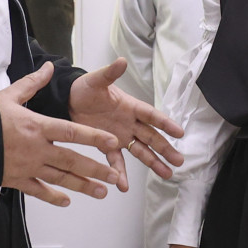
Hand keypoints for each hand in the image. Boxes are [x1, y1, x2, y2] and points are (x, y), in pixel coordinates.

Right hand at [0, 62, 131, 205]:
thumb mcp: (9, 95)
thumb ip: (32, 83)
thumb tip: (49, 68)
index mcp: (37, 126)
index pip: (72, 132)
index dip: (94, 137)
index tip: (112, 142)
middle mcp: (36, 149)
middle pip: (72, 161)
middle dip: (96, 169)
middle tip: (114, 177)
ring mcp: (27, 167)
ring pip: (60, 179)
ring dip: (83, 186)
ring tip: (101, 192)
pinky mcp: (16, 180)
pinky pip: (38, 191)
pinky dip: (53, 197)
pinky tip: (67, 201)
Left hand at [69, 58, 184, 183]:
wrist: (67, 100)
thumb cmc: (84, 89)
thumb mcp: (96, 80)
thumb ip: (110, 73)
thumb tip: (121, 61)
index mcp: (130, 106)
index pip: (151, 116)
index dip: (165, 124)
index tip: (179, 133)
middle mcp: (130, 123)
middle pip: (152, 137)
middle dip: (165, 149)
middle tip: (179, 161)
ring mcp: (121, 136)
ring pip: (141, 151)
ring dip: (154, 162)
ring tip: (167, 174)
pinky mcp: (108, 145)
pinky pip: (116, 161)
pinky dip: (120, 172)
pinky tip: (123, 185)